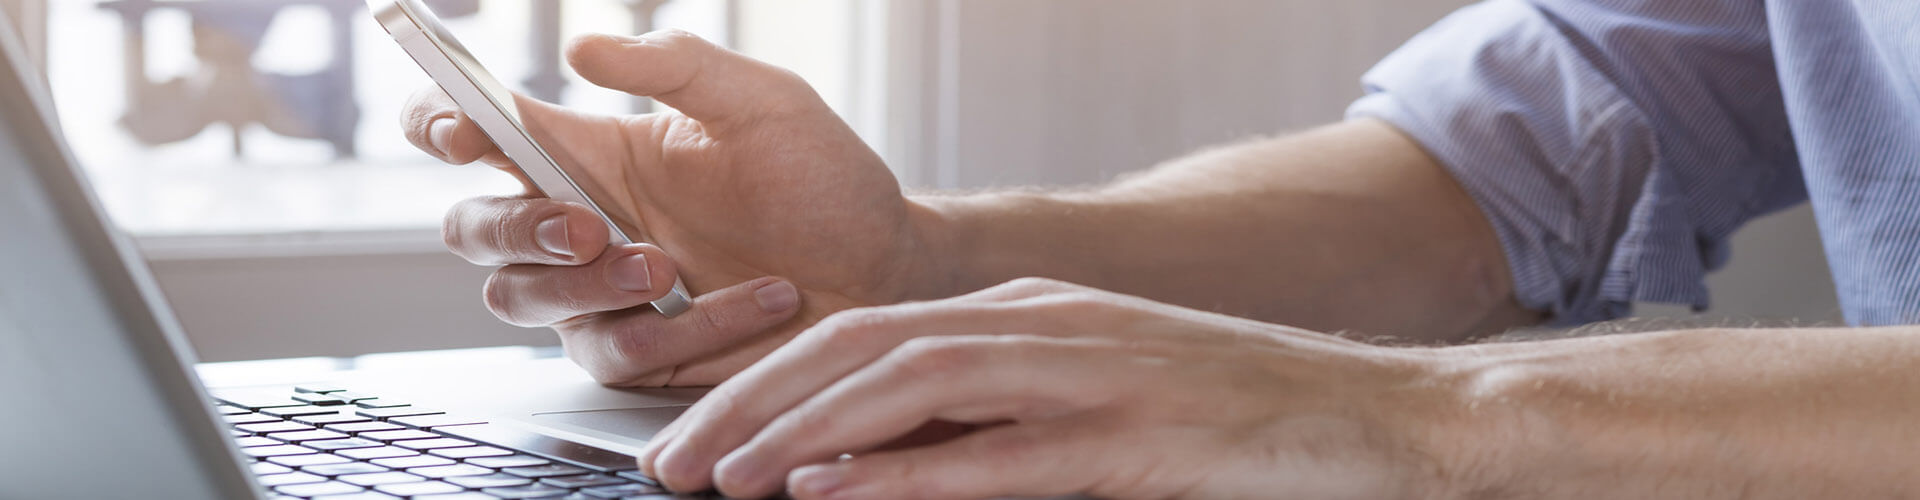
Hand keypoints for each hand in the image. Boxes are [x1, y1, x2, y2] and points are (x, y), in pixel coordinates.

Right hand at [401, 30, 941, 385]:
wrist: (886, 268)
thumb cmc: (824, 180)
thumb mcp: (761, 100)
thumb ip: (676, 64)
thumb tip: (582, 47)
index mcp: (592, 153)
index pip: (479, 131)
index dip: (440, 123)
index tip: (459, 129)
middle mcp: (583, 223)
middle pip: (474, 229)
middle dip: (513, 227)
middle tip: (585, 225)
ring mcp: (604, 295)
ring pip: (524, 300)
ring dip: (590, 286)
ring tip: (670, 268)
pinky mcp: (641, 354)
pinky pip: (617, 353)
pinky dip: (683, 330)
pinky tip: (754, 301)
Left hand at [637, 277, 1471, 498]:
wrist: (1381, 419)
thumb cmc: (1236, 422)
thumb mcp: (1098, 405)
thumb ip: (994, 421)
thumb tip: (873, 465)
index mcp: (1030, 313)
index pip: (863, 331)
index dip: (764, 381)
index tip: (694, 439)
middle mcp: (1047, 325)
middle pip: (862, 345)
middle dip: (750, 402)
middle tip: (670, 466)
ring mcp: (1094, 372)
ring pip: (913, 384)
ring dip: (804, 431)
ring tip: (723, 480)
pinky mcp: (1138, 436)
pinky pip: (1002, 454)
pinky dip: (910, 474)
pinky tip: (837, 493)